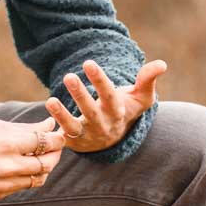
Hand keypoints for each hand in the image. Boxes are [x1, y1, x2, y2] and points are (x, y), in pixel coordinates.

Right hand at [0, 116, 66, 199]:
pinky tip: (23, 167)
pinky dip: (28, 177)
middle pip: (46, 164)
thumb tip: (49, 124)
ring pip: (37, 179)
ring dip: (44, 168)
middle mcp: (6, 165)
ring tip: (41, 157)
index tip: (59, 135)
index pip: (44, 143)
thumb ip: (26, 128)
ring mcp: (2, 183)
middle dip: (55, 154)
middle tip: (55, 146)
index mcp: (6, 143)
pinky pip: (21, 187)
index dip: (56, 139)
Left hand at [45, 59, 166, 153]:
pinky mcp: (74, 142)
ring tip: (50, 100)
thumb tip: (162, 64)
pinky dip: (54, 131)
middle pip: (91, 111)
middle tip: (69, 76)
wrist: (114, 140)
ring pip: (74, 127)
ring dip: (62, 115)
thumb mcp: (139, 97)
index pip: (109, 95)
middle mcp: (102, 124)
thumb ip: (147, 80)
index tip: (88, 63)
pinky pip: (63, 138)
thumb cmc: (125, 109)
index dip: (99, 80)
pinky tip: (43, 118)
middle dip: (80, 95)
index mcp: (117, 111)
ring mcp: (87, 135)